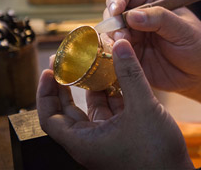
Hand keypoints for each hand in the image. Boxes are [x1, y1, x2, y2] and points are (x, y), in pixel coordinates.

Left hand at [37, 39, 193, 169]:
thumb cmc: (155, 155)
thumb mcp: (143, 108)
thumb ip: (130, 75)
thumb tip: (120, 44)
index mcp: (83, 142)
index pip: (49, 118)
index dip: (45, 93)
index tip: (49, 71)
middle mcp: (91, 140)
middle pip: (69, 110)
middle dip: (68, 84)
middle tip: (68, 59)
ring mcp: (108, 138)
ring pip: (94, 107)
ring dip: (94, 84)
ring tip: (95, 60)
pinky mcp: (124, 135)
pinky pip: (114, 110)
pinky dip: (114, 92)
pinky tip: (120, 74)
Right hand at [103, 0, 200, 92]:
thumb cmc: (198, 45)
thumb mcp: (184, 29)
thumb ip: (160, 20)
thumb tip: (132, 15)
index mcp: (152, 2)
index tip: (116, 10)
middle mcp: (138, 18)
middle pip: (112, 13)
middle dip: (112, 23)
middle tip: (121, 36)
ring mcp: (132, 38)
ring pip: (109, 35)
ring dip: (110, 41)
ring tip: (122, 48)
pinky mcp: (129, 58)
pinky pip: (113, 55)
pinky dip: (111, 57)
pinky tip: (119, 61)